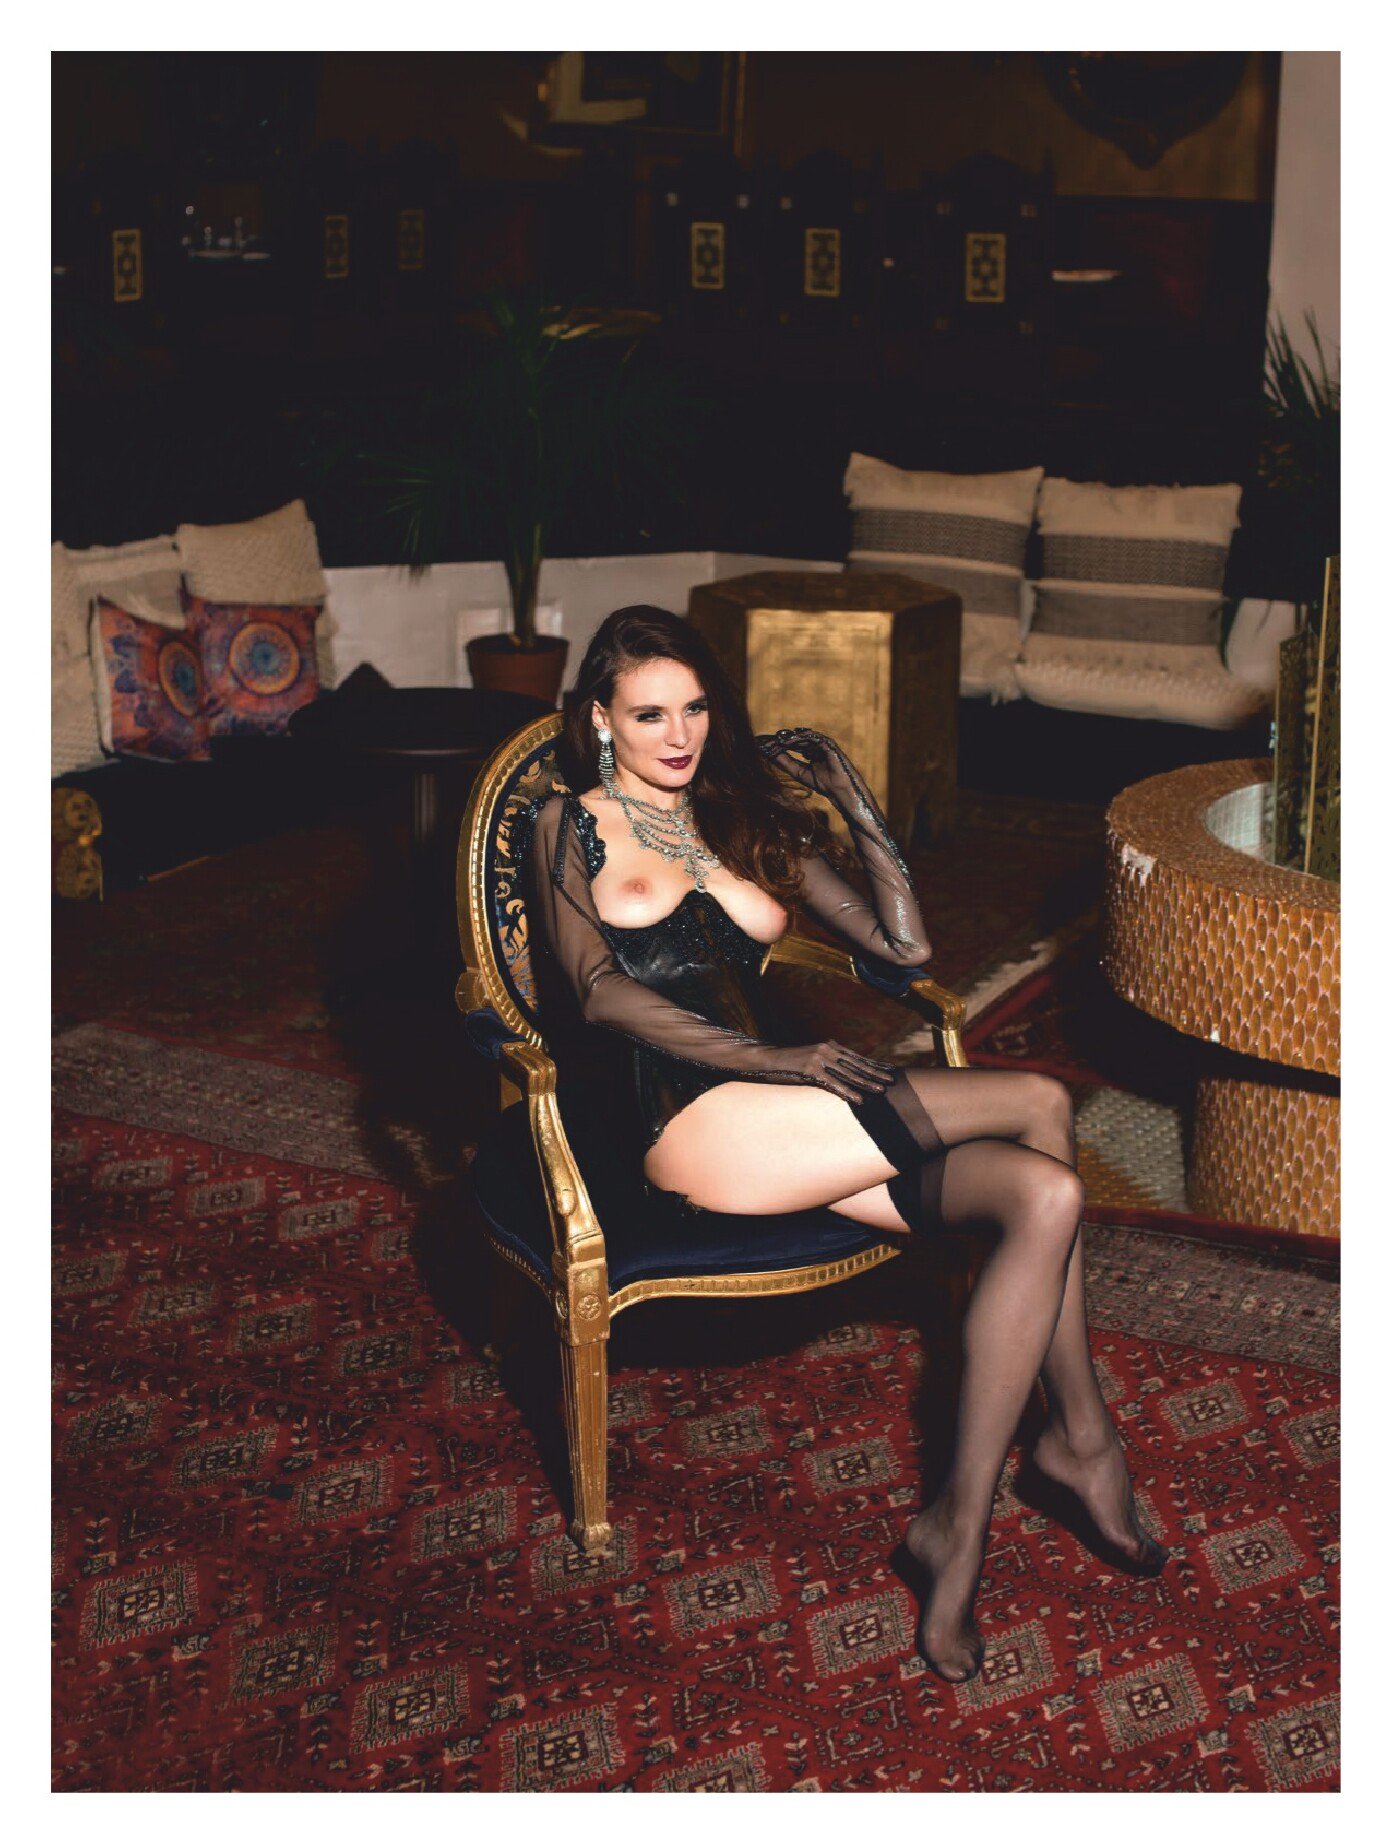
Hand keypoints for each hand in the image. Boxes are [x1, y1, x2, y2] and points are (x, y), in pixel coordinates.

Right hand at [781, 1040, 897, 1103]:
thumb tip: (844, 1072)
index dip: (873, 1064)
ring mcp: (819, 1058)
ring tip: (880, 1090)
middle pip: (856, 1064)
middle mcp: (828, 1049)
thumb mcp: (813, 1059)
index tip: (889, 1070)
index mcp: (830, 1046)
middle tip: (892, 1081)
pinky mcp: (810, 1069)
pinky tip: (857, 1099)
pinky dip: (847, 1092)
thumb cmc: (792, 1063)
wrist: (769, 1058)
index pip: (857, 1056)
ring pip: (848, 1073)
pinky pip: (832, 1083)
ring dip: (866, 1083)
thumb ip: (829, 1063)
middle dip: (875, 1073)